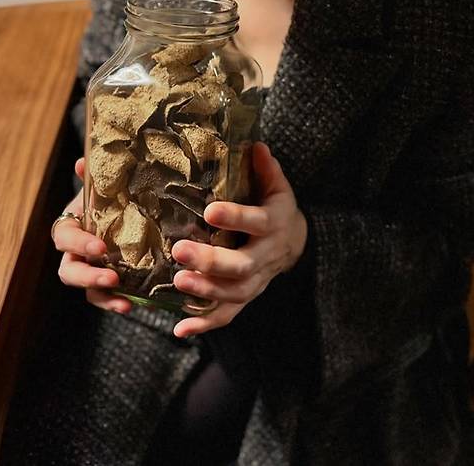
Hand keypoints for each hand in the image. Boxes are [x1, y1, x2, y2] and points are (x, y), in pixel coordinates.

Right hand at [52, 158, 132, 313]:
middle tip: (112, 278)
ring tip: (124, 301)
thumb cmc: (109, 197)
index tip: (101, 248)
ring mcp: (89, 270)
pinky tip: (131, 306)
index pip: (65, 237)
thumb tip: (82, 162)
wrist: (126, 208)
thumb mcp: (103, 187)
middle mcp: (75, 252)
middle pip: (69, 271)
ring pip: (85, 290)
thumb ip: (93, 178)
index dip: (79, 244)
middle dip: (88, 276)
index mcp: (71, 227)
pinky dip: (115, 303)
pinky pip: (104, 298)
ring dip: (102, 296)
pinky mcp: (105, 283)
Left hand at [171, 141, 307, 338]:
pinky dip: (205, 325)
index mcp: (273, 223)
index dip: (236, 217)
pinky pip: (227, 316)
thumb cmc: (275, 207)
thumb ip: (265, 169)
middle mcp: (266, 256)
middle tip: (181, 252)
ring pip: (234, 293)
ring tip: (178, 282)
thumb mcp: (277, 186)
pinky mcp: (246, 298)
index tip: (210, 210)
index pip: (256, 221)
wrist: (295, 242)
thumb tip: (255, 144)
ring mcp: (257, 281)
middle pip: (242, 265)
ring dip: (206, 292)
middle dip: (212, 261)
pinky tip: (180, 329)